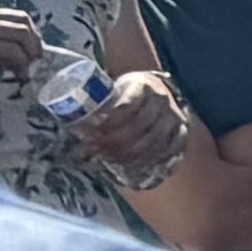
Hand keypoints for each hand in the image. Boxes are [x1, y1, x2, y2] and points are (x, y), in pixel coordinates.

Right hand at [0, 5, 41, 96]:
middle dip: (34, 40)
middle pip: (22, 21)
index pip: (15, 15)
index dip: (29, 32)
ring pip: (20, 34)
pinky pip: (11, 50)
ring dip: (30, 52)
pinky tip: (18, 74)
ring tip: (27, 68)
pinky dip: (20, 62)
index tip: (32, 50)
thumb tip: (14, 51)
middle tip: (36, 59)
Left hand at [78, 69, 193, 184]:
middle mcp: (162, 99)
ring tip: (109, 160)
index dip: (108, 123)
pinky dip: (155, 159)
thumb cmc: (123, 92)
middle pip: (138, 127)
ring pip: (154, 141)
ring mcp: (174, 115)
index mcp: (143, 85)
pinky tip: (138, 165)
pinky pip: (172, 148)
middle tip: (95, 151)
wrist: (152, 87)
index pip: (126, 106)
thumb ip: (97, 105)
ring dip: (129, 155)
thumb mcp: (111, 89)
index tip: (89, 133)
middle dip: (114, 143)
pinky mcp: (181, 130)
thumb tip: (71, 128)